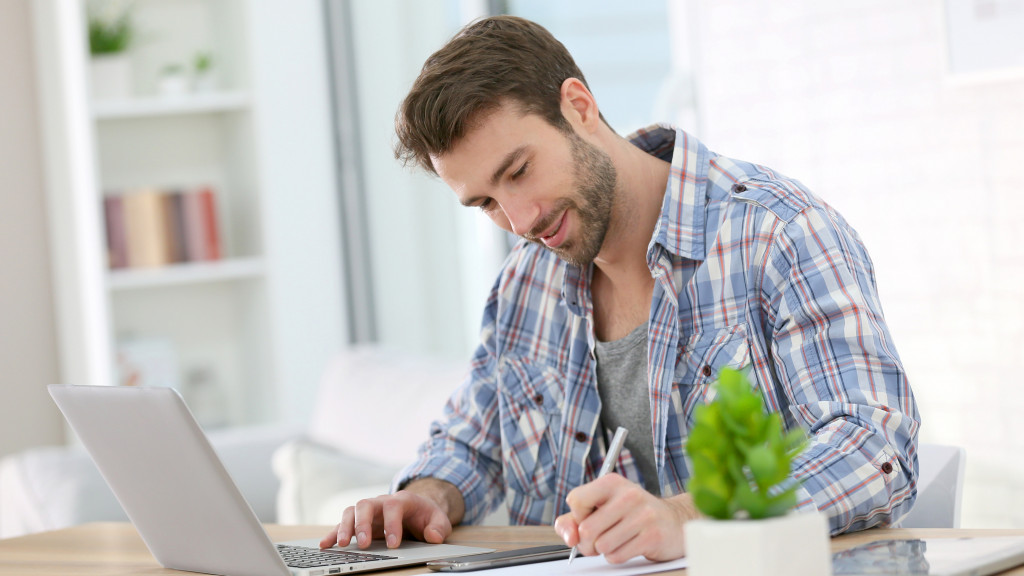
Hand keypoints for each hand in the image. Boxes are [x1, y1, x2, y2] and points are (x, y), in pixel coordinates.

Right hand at [319, 478, 464, 549]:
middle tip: (365, 544)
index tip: (393, 544)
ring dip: (346, 527)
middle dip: (363, 524)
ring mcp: (368, 511)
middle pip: (366, 505)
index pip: (393, 507)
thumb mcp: (438, 519)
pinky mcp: (360, 522)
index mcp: (401, 500)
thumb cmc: (426, 514)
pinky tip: (325, 544)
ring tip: (343, 544)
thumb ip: (438, 527)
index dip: (392, 524)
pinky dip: (333, 533)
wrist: (417, 509)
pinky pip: (343, 524)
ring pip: (352, 512)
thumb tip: (433, 536)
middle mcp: (381, 502)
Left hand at [553, 474, 700, 562]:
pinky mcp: (652, 536)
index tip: (588, 518)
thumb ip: (574, 520)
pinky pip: (617, 555)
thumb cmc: (633, 514)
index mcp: (611, 482)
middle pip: (586, 529)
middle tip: (598, 540)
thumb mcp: (602, 507)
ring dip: (604, 550)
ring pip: (601, 545)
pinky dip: (617, 556)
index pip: (576, 500)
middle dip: (587, 543)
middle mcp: (628, 494)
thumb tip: (569, 536)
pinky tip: (628, 546)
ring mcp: (642, 515)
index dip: (577, 517)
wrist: (674, 521)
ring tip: (616, 541)